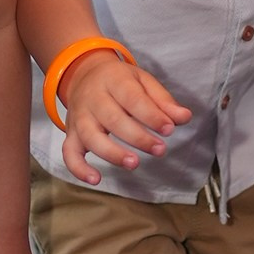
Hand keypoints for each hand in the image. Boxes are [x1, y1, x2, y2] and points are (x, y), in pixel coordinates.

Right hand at [59, 47, 191, 185]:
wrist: (84, 74)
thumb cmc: (119, 81)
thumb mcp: (143, 81)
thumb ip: (164, 100)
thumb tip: (184, 117)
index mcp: (113, 80)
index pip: (132, 99)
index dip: (151, 115)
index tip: (169, 129)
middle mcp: (92, 98)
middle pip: (112, 119)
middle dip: (137, 137)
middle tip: (160, 149)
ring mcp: (79, 117)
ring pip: (90, 137)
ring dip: (111, 153)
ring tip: (134, 163)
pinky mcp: (71, 133)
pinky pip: (69, 153)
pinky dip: (79, 168)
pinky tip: (96, 179)